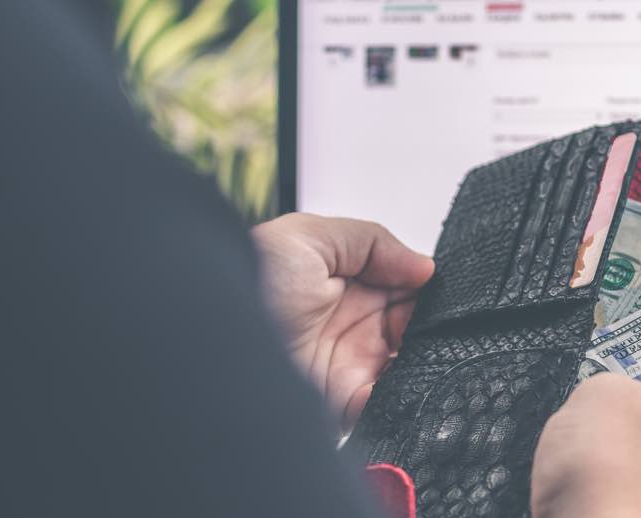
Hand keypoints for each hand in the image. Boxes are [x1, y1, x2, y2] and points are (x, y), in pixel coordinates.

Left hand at [252, 213, 433, 429]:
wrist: (206, 344)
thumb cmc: (247, 284)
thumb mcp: (309, 237)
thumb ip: (373, 242)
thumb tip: (424, 266)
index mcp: (345, 282)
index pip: (404, 284)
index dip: (424, 284)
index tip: (434, 284)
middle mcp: (350, 324)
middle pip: (414, 325)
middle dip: (429, 322)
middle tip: (426, 317)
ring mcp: (350, 364)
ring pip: (409, 363)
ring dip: (422, 355)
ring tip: (416, 344)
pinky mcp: (346, 402)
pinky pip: (388, 402)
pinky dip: (403, 392)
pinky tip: (399, 373)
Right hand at [531, 374, 640, 517]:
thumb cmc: (614, 479)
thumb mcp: (603, 393)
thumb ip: (616, 385)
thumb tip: (613, 394)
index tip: (640, 382)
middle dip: (638, 438)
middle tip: (601, 429)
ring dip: (623, 484)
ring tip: (585, 479)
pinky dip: (612, 514)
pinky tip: (587, 511)